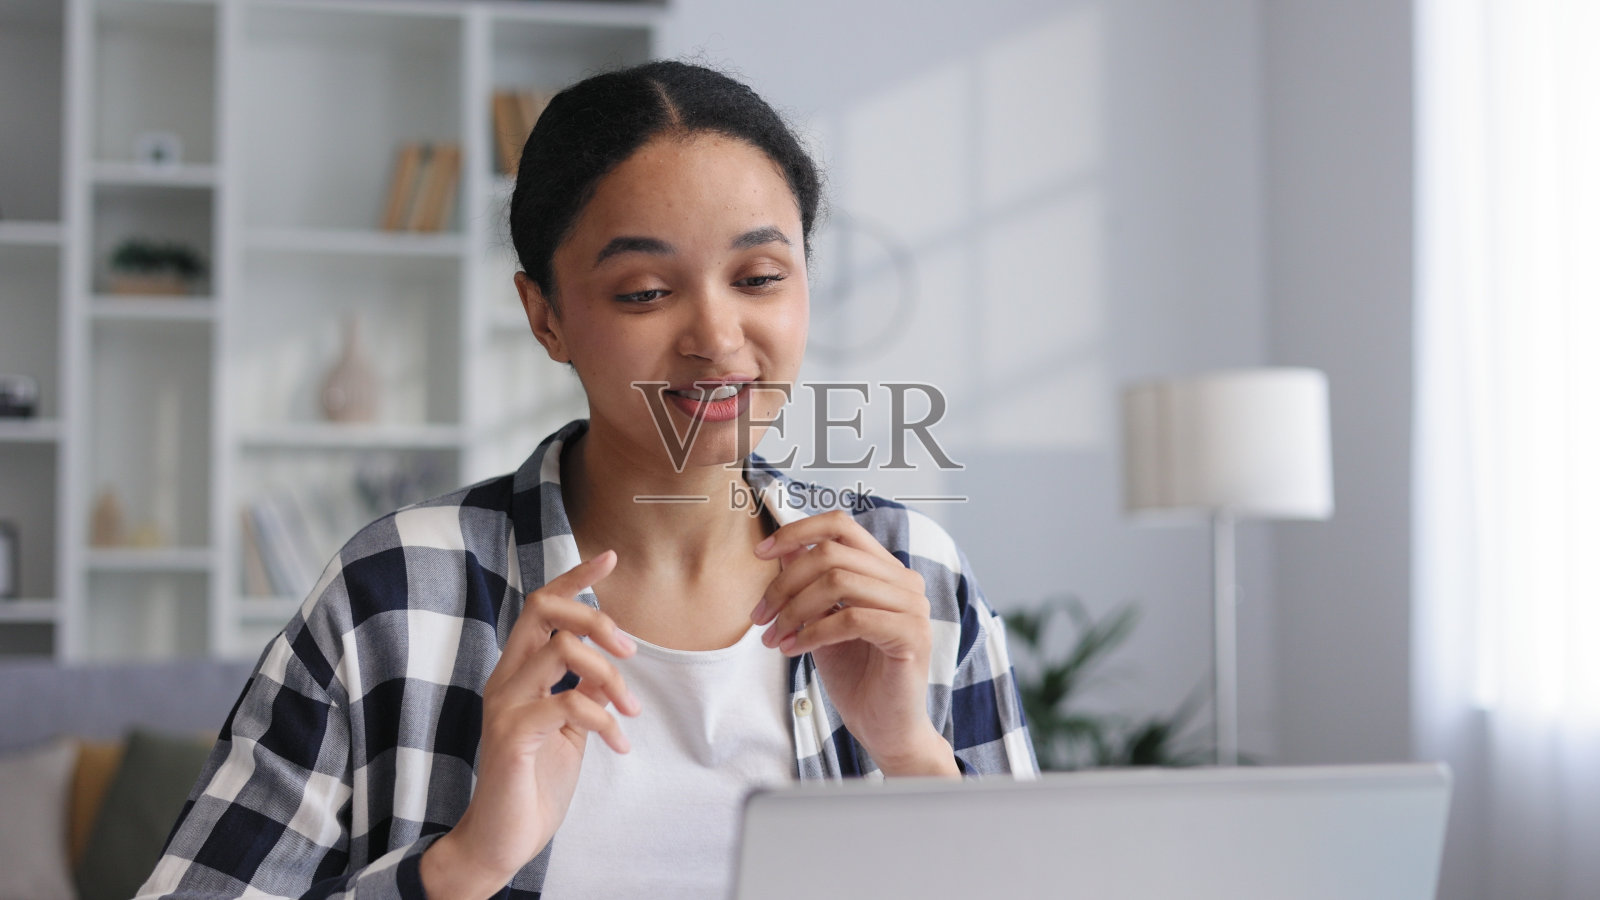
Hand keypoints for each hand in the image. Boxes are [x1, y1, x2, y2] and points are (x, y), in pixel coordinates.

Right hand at [422, 550, 640, 897]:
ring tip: (631, 711)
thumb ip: (581, 690)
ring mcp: (505, 705)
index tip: (609, 557)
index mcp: (518, 672)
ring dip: (610, 677)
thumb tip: (609, 662)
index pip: (541, 607)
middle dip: (596, 619)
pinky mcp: (512, 736)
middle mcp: (505, 679)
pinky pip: (567, 704)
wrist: (503, 839)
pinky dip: (604, 719)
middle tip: (630, 651)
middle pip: (545, 612)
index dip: (574, 578)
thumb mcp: (568, 728)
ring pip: (561, 651)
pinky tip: (619, 744)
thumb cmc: (534, 781)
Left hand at [751, 511, 955, 775]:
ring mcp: (912, 607)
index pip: (841, 526)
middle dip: (784, 584)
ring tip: (773, 638)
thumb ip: (810, 583)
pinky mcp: (910, 635)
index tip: (760, 554)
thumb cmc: (856, 676)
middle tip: (760, 616)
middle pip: (831, 554)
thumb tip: (782, 547)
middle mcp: (904, 581)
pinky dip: (813, 632)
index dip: (797, 532)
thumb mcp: (821, 621)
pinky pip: (851, 618)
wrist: (884, 728)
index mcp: (885, 571)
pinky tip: (794, 649)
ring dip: (794, 610)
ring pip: (838, 582)